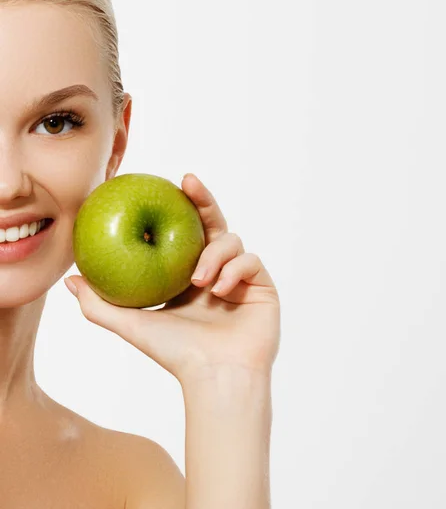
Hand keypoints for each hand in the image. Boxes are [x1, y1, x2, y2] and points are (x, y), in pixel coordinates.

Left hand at [64, 173, 280, 384]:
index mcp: (188, 273)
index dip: (176, 206)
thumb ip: (99, 305)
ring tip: (198, 280)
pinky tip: (218, 290)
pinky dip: (235, 269)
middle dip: (202, 198)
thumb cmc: (176, 354)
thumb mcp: (133, 325)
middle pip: (212, 222)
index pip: (184, 231)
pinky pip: (251, 261)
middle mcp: (216, 270)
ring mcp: (240, 276)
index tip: (162, 185)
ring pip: (232, 240)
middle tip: (188, 181)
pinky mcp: (262, 285)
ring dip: (214, 254)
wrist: (216, 377)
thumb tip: (70, 280)